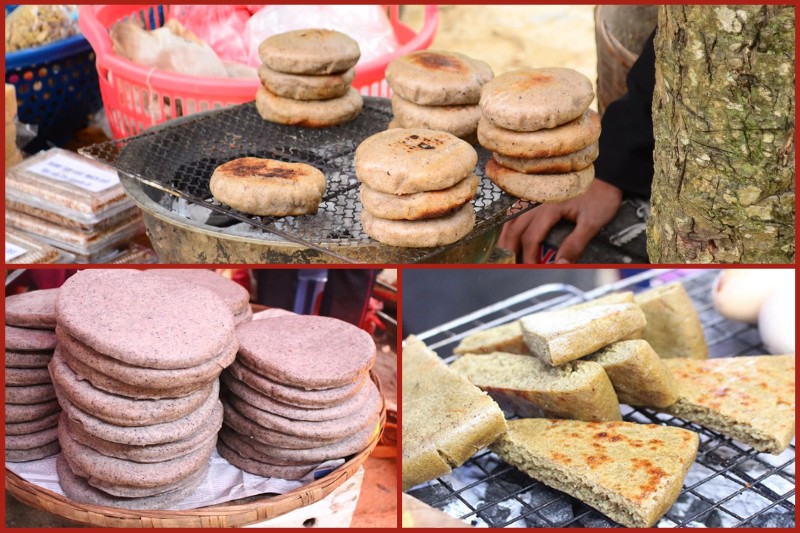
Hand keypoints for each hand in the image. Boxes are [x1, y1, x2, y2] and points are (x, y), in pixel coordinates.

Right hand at [498, 179, 622, 263]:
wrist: (608, 176)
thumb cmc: (601, 197)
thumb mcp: (592, 223)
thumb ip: (575, 244)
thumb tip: (560, 263)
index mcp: (550, 209)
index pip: (531, 238)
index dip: (529, 257)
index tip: (531, 269)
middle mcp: (538, 202)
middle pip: (515, 229)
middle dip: (511, 250)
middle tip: (510, 265)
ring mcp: (536, 198)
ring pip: (512, 219)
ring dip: (506, 237)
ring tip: (504, 252)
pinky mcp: (538, 196)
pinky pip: (517, 210)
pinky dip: (510, 224)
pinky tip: (509, 232)